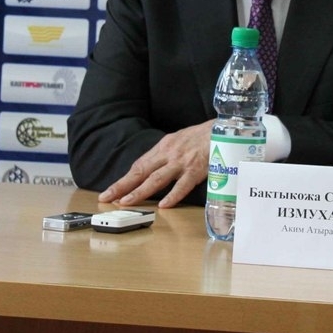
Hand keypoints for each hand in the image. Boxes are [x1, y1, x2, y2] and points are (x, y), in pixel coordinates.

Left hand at [97, 120, 213, 207]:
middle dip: (122, 186)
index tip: (110, 191)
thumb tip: (154, 170)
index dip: (124, 179)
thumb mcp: (180, 141)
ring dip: (140, 191)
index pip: (139, 166)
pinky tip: (164, 205)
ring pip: (157, 179)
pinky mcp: (197, 169)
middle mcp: (169, 153)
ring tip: (126, 202)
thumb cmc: (204, 136)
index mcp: (164, 147)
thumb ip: (167, 155)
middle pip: (141, 172)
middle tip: (107, 198)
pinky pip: (183, 184)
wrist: (226, 127)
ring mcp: (182, 161)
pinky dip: (173, 195)